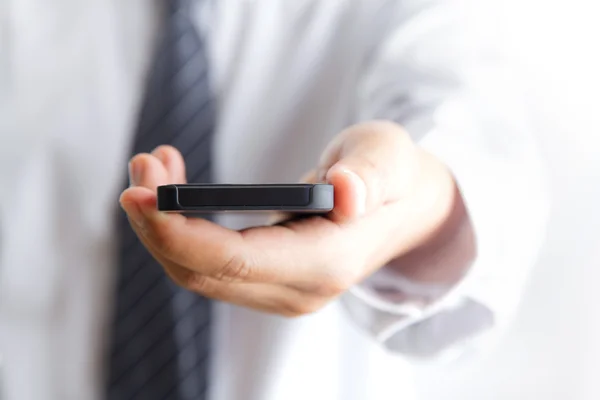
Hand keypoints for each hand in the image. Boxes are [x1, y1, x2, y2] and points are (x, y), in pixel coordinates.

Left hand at [121, 121, 459, 316]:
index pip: (234, 262)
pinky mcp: (267, 281)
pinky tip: (172, 190)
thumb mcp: (389, 159)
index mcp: (326, 263)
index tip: (138, 194)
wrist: (401, 208)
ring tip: (152, 165)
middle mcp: (298, 290)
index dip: (179, 233)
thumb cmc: (392, 176)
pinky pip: (208, 265)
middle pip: (203, 272)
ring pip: (197, 272)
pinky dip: (180, 230)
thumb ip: (372, 175)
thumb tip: (348, 193)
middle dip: (157, 222)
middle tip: (142, 163)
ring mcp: (280, 291)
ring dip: (161, 225)